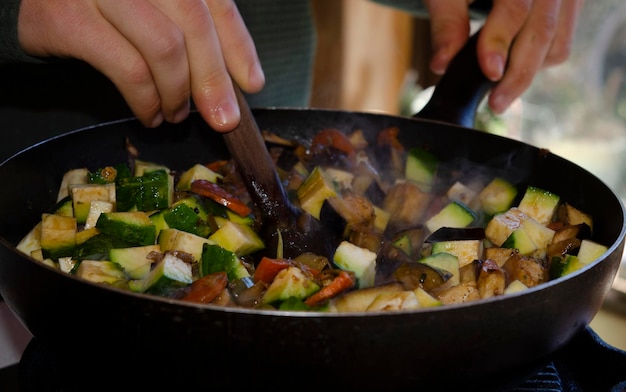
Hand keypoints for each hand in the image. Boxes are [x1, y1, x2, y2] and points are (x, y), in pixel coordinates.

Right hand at [17, 0, 264, 130]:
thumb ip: (195, 32)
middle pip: (194, 22)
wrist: (30, 0)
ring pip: (164, 47)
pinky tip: (151, 114)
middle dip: (214, 78)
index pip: (214, 2)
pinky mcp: (70, 17)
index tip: (252, 83)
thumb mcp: (156, 8)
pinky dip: (147, 101)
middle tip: (222, 117)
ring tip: (177, 114)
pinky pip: (128, 69)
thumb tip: (243, 80)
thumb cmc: (108, 9)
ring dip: (178, 93)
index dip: (239, 45)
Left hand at [424, 0, 583, 113]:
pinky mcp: (570, 6)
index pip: (515, 7)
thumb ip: (447, 20)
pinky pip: (562, 42)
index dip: (501, 42)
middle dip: (518, 74)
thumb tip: (441, 64)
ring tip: (500, 89)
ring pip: (557, 43)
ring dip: (529, 70)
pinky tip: (512, 65)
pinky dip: (540, 61)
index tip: (489, 72)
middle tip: (497, 104)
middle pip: (542, 31)